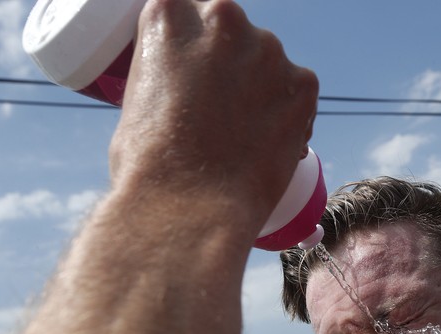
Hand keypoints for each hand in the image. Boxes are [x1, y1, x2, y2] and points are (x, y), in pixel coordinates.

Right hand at [108, 0, 318, 228]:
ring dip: (261, 87)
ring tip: (244, 134)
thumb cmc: (150, 166)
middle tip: (220, 106)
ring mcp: (268, 49)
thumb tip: (183, 86)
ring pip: (268, 61)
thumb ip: (165, 71)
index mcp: (169, 12)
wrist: (191, 207)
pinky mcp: (303, 83)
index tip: (198, 67)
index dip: (196, 42)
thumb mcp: (136, 98)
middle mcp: (222, 17)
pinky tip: (271, 142)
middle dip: (229, 62)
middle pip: (232, 29)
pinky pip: (299, 90)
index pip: (191, 9)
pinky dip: (290, 113)